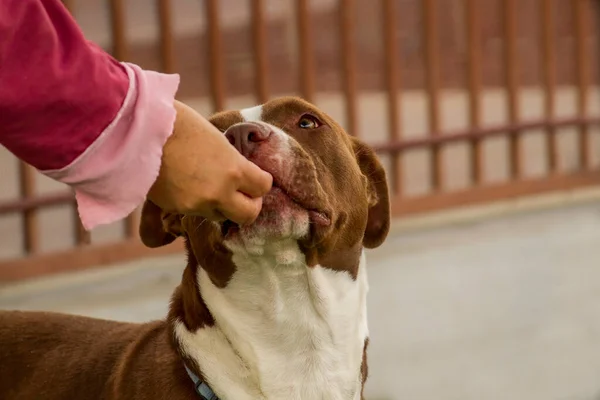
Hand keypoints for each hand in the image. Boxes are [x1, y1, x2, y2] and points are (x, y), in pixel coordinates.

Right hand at [147, 101, 272, 224]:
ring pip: (220, 215)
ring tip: (207, 186)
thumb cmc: (178, 124)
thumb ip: (230, 161)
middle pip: (248, 215)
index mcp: (234, 169)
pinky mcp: (176, 210)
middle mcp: (220, 192)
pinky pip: (195, 213)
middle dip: (248, 206)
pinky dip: (195, 203)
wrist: (138, 131)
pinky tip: (186, 185)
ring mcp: (197, 205)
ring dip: (219, 205)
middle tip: (240, 194)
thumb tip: (238, 171)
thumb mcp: (215, 140)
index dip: (261, 182)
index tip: (255, 178)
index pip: (264, 187)